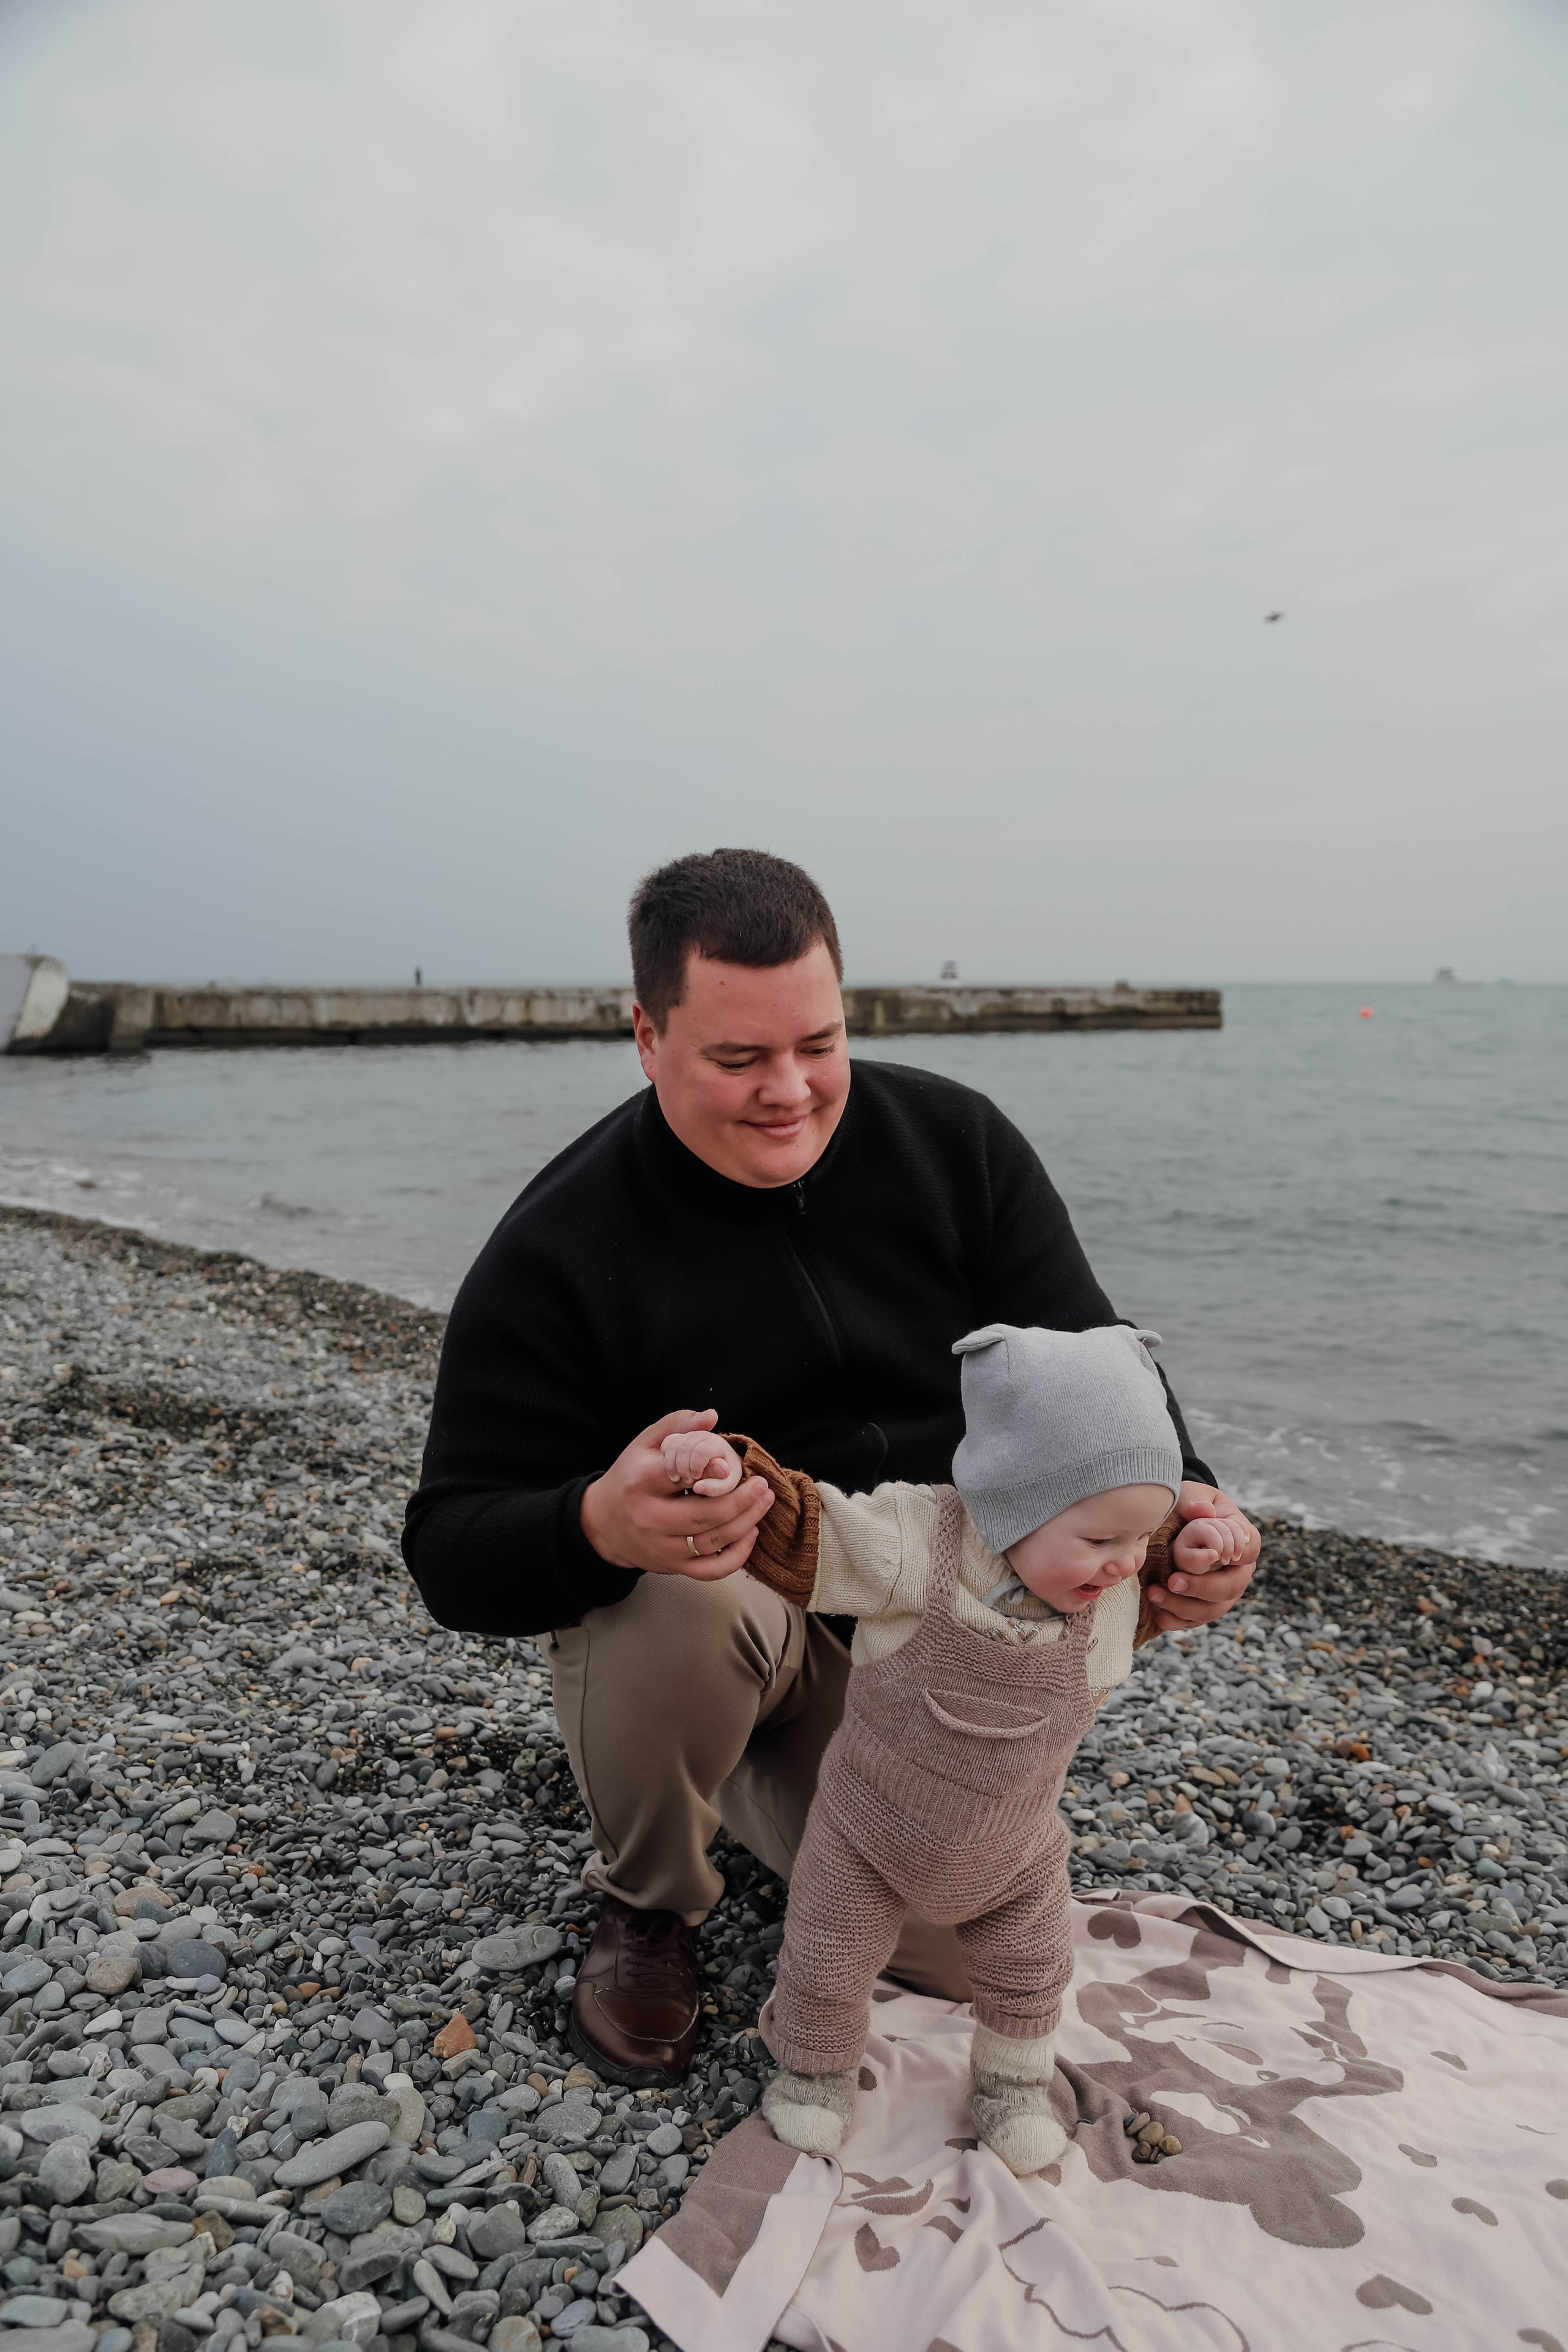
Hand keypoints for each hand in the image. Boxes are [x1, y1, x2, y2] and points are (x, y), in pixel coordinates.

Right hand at [581, 1409, 773, 1581]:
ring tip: (763, 1502)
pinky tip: (749, 1535)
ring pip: (711, 1542)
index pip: (682, 1477)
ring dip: (745, 1523)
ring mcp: (661, 1547)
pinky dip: (736, 1557)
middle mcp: (650, 1518)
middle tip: (762, 1486)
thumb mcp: (645, 1445)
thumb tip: (711, 1416)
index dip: (712, 1471)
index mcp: (642, 1482)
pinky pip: (710, 1570)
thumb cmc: (629, 1478)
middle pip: (703, 1516)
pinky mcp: (671, 1567)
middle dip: (741, 1501)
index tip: (734, 1465)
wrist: (601, 1524)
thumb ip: (677, 1426)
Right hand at [661, 1428, 744, 1496]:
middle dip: (683, 1467)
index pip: (701, 1451)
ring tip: (677, 1479)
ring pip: (673, 1445)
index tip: (697, 1478)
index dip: (696, 1467)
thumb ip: (715, 1488)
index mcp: (717, 1444)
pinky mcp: (680, 1437)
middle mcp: (703, 1435)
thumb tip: (697, 1487)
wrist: (721, 1464)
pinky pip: (667, 1443)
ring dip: (671, 1465)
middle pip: (685, 1447)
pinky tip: (672, 1471)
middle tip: (688, 1481)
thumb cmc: (725, 1475)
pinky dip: (666, 1458)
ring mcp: (690, 1435)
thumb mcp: (725, 1485)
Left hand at [1143, 1482, 1259, 1632]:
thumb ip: (1195, 1500)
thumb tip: (1203, 1511)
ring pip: (1210, 1610)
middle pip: (1230, 1588)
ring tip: (1154, 1593)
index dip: (1234, 1555)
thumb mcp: (1191, 1494)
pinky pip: (1190, 1622)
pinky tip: (1154, 1608)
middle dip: (1201, 1588)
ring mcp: (1220, 1593)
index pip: (1249, 1550)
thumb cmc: (1188, 1506)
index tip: (1213, 1554)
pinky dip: (1172, 1619)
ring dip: (1182, 1607)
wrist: (1173, 1521)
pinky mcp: (1199, 1607)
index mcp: (1242, 1540)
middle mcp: (1236, 1571)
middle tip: (1173, 1581)